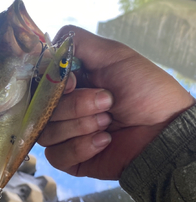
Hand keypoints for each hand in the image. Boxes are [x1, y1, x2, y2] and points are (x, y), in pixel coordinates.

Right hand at [38, 26, 194, 179]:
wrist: (164, 130)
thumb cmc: (146, 90)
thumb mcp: (114, 56)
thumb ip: (79, 42)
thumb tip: (50, 41)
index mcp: (70, 84)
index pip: (37, 83)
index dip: (49, 84)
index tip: (73, 83)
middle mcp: (63, 108)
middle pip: (40, 109)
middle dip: (76, 106)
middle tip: (107, 103)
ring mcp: (65, 135)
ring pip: (45, 133)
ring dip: (80, 126)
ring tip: (108, 123)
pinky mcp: (71, 160)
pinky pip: (56, 155)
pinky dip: (81, 147)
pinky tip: (104, 141)